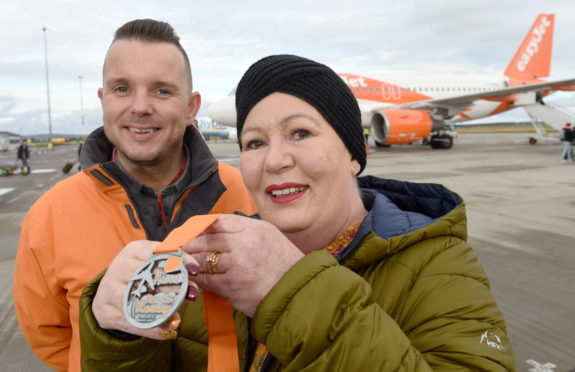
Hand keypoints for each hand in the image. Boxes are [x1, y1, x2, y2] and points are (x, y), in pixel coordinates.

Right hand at [92, 240, 199, 339]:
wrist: (110, 294)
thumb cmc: (140, 276)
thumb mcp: (154, 265)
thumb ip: (174, 267)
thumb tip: (193, 276)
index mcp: (133, 251)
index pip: (157, 252)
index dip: (178, 260)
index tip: (194, 270)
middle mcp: (118, 267)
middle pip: (148, 275)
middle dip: (173, 285)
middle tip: (191, 294)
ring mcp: (108, 289)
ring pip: (136, 299)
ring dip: (160, 308)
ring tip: (178, 313)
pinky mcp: (104, 311)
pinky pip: (130, 321)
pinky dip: (150, 328)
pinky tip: (165, 331)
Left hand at [182, 214, 303, 317]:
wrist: (296, 295)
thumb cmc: (284, 267)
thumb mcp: (270, 239)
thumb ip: (245, 233)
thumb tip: (217, 231)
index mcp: (256, 228)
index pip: (220, 222)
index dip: (202, 227)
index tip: (193, 233)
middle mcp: (246, 243)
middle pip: (208, 239)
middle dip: (192, 245)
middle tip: (182, 250)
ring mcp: (238, 264)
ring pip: (203, 259)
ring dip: (191, 262)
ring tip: (185, 265)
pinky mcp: (231, 285)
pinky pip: (206, 279)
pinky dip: (197, 279)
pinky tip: (195, 280)